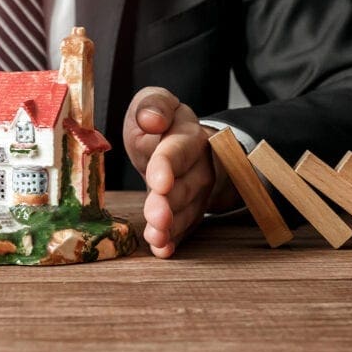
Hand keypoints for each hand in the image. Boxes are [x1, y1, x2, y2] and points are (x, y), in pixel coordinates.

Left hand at [122, 87, 235, 257]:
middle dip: (171, 203)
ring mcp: (199, 191)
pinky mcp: (192, 211)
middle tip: (157, 217)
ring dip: (172, 226)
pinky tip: (162, 249)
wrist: (184, 145)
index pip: (178, 150)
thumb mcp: (154, 103)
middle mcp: (199, 165)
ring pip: (188, 210)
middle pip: (186, 185)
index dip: (168, 165)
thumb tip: (151, 119)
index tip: (158, 181)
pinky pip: (186, 228)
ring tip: (157, 237)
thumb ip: (153, 104)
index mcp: (188, 134)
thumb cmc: (161, 125)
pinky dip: (174, 241)